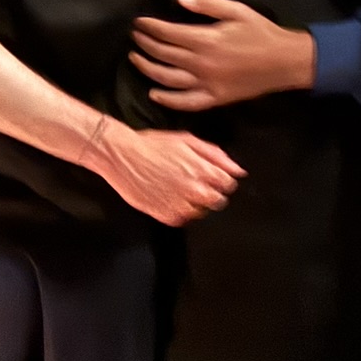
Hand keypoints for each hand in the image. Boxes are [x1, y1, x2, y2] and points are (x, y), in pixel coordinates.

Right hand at [85, 122, 243, 224]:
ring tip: (178, 189)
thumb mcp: (186, 140)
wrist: (122, 156)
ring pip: (201, 212)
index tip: (210, 176)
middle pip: (218, 201)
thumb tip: (238, 170)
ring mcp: (181, 205)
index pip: (229, 185)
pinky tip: (169, 197)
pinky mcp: (166, 216)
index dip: (221, 180)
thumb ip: (215, 155)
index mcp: (203, 170)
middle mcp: (195, 190)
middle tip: (193, 182)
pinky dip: (180, 211)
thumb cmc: (153, 145)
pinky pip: (184, 220)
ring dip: (195, 203)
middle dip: (210, 192)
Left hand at [130, 0, 315, 109]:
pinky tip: (154, 94)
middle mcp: (201, 63)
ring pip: (167, 79)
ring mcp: (206, 84)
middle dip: (145, 44)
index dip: (149, 27)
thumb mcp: (236, 10)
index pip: (167, 33)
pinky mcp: (214, 98)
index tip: (138, 22)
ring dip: (147, 69)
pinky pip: (186, 103)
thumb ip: (206, 4)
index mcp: (205, 39)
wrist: (285, 61)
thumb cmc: (260, 32)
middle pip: (163, 54)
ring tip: (135, 59)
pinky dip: (168, 100)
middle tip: (135, 36)